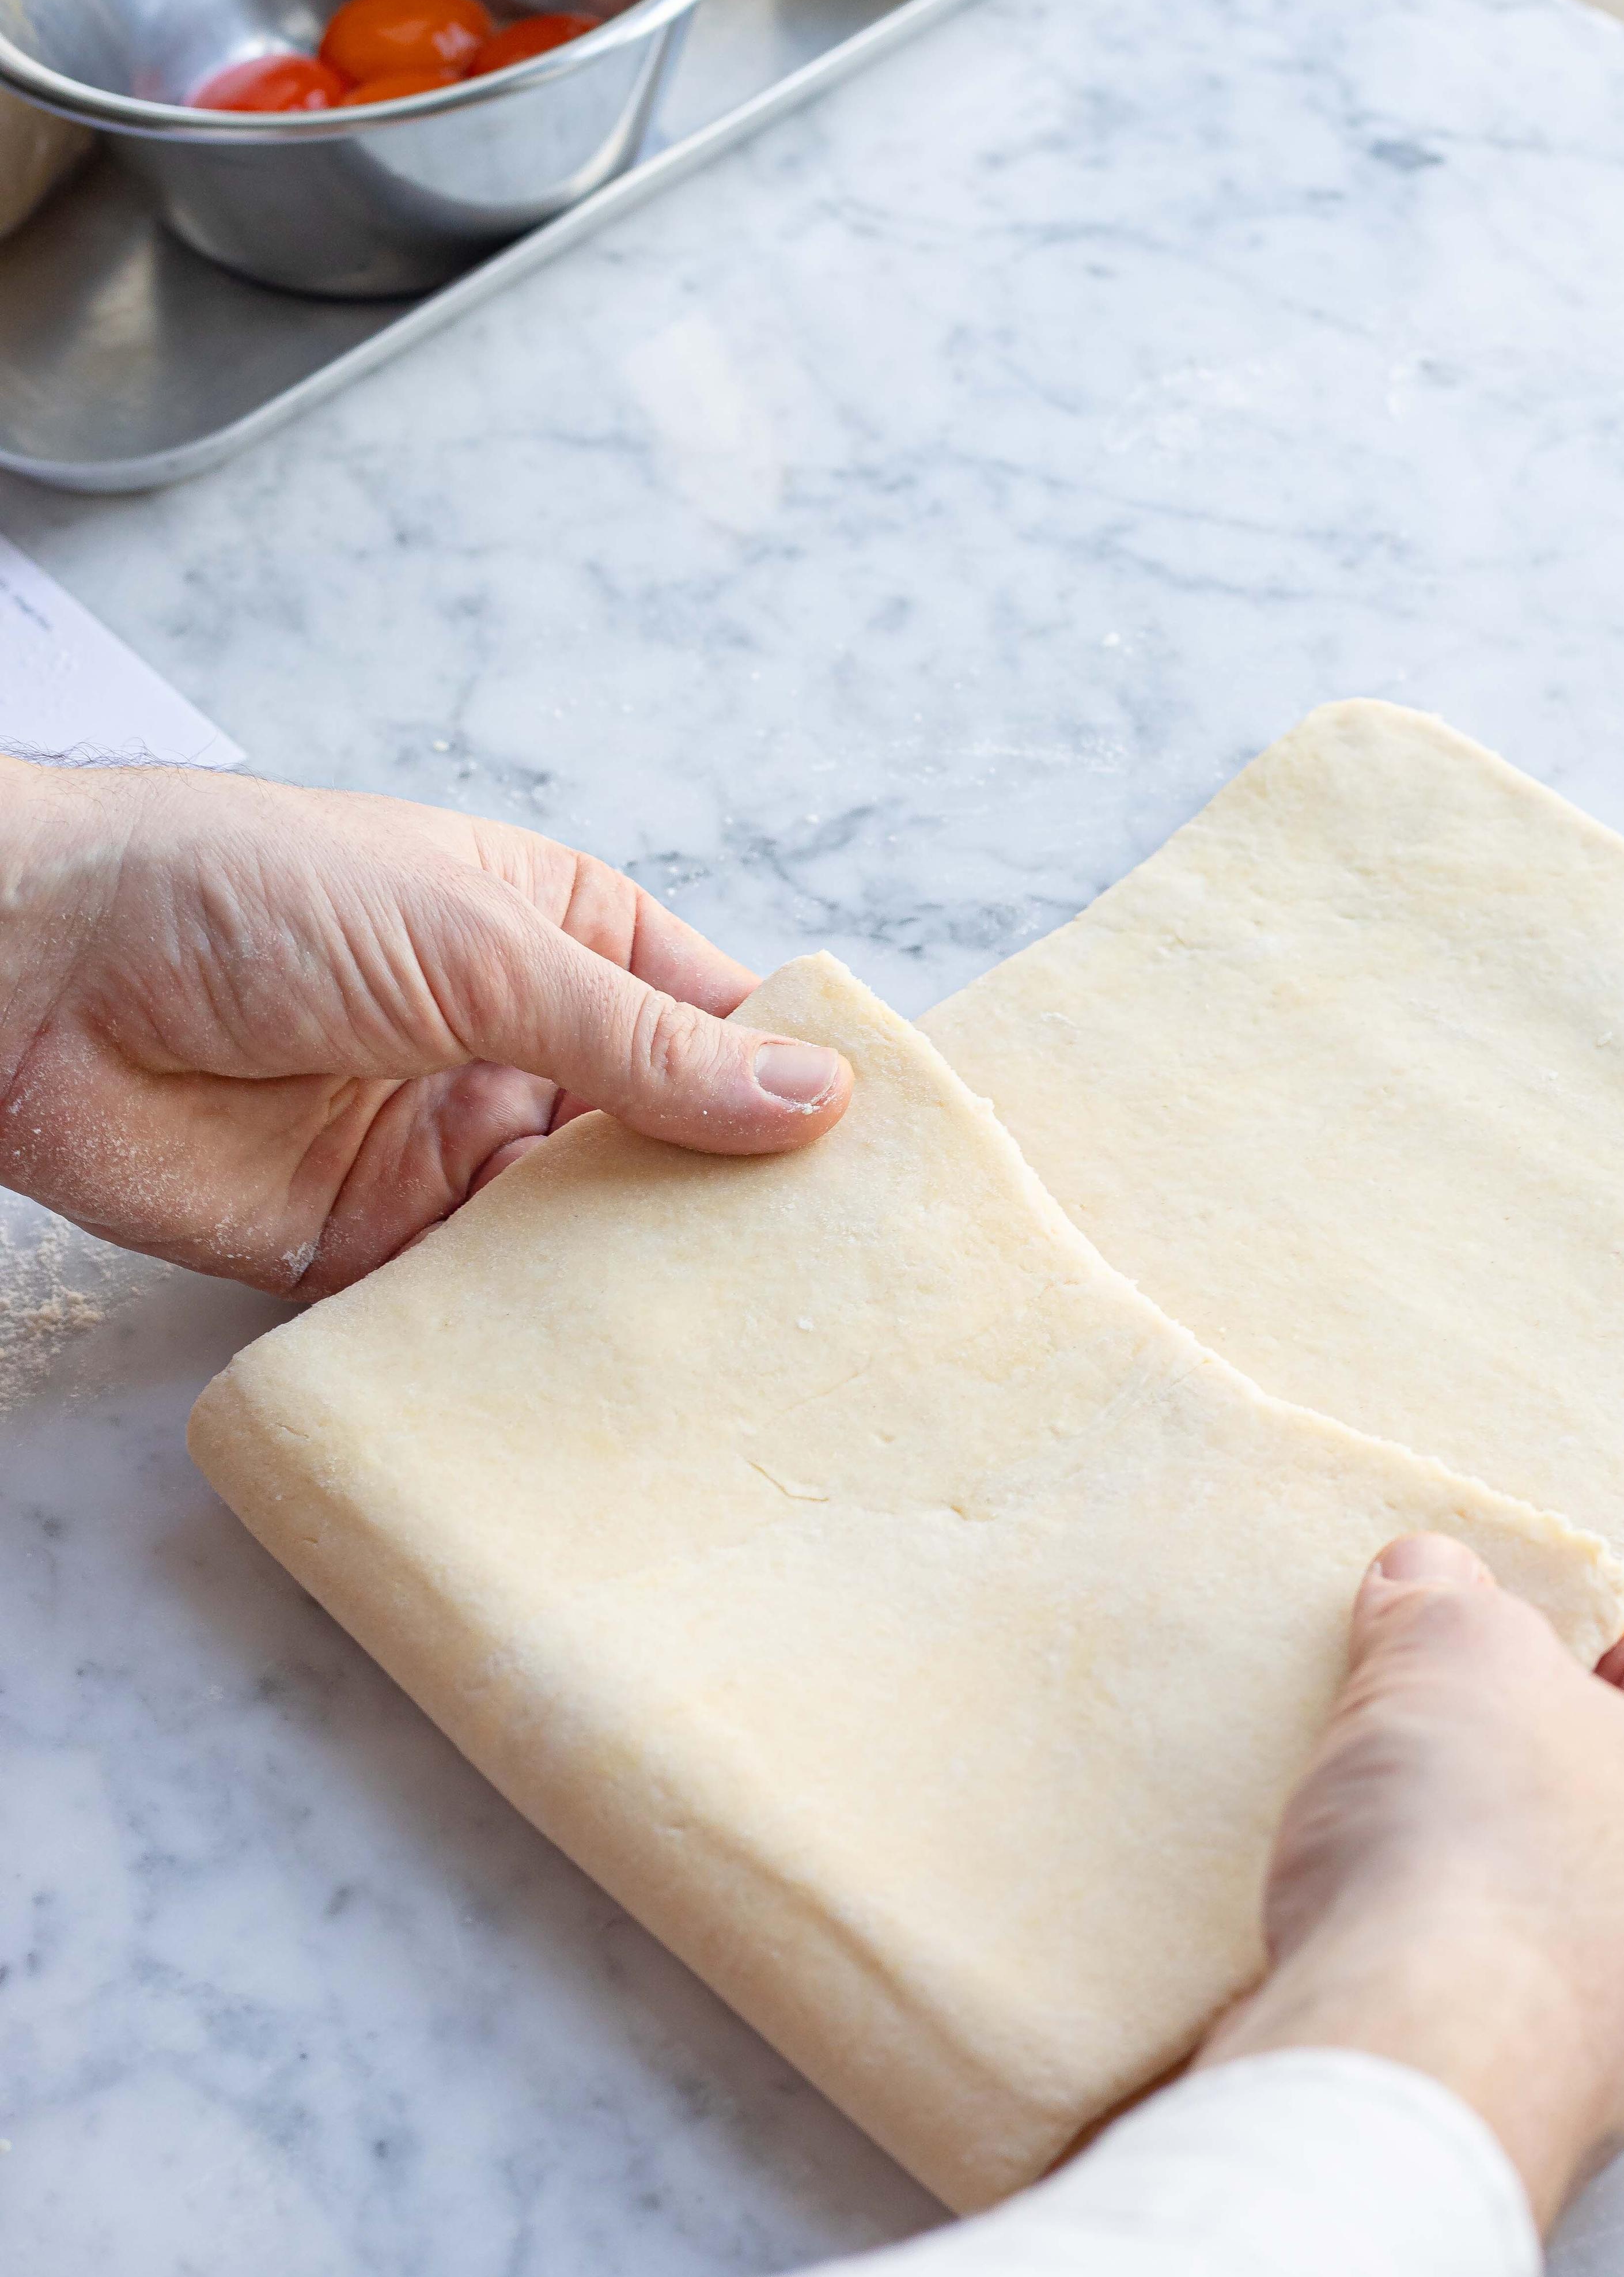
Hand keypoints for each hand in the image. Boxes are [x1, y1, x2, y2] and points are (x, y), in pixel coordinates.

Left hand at [0, 756, 851, 1296]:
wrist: (35, 977)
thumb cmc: (249, 896)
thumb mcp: (484, 948)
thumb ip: (644, 1044)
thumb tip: (814, 1097)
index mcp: (561, 939)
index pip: (714, 1024)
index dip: (794, 1091)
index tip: (885, 1175)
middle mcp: (518, 1047)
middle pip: (663, 1144)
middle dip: (733, 1208)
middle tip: (843, 1295)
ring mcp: (447, 1148)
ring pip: (582, 1235)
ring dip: (643, 1283)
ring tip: (756, 1354)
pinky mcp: (374, 1243)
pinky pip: (481, 1306)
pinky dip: (533, 1340)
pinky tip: (612, 1380)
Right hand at [1198, 1536, 1623, 2228]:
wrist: (1410, 2076)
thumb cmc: (1484, 1839)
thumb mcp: (1456, 1651)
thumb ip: (1447, 1599)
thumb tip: (1427, 1577)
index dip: (1577, 1629)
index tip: (1485, 1618)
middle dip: (1518, 1743)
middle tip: (1418, 1702)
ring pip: (1561, 1900)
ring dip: (1469, 1849)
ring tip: (1368, 1799)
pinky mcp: (1550, 2107)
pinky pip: (1497, 1990)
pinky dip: (1435, 1943)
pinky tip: (1353, 1904)